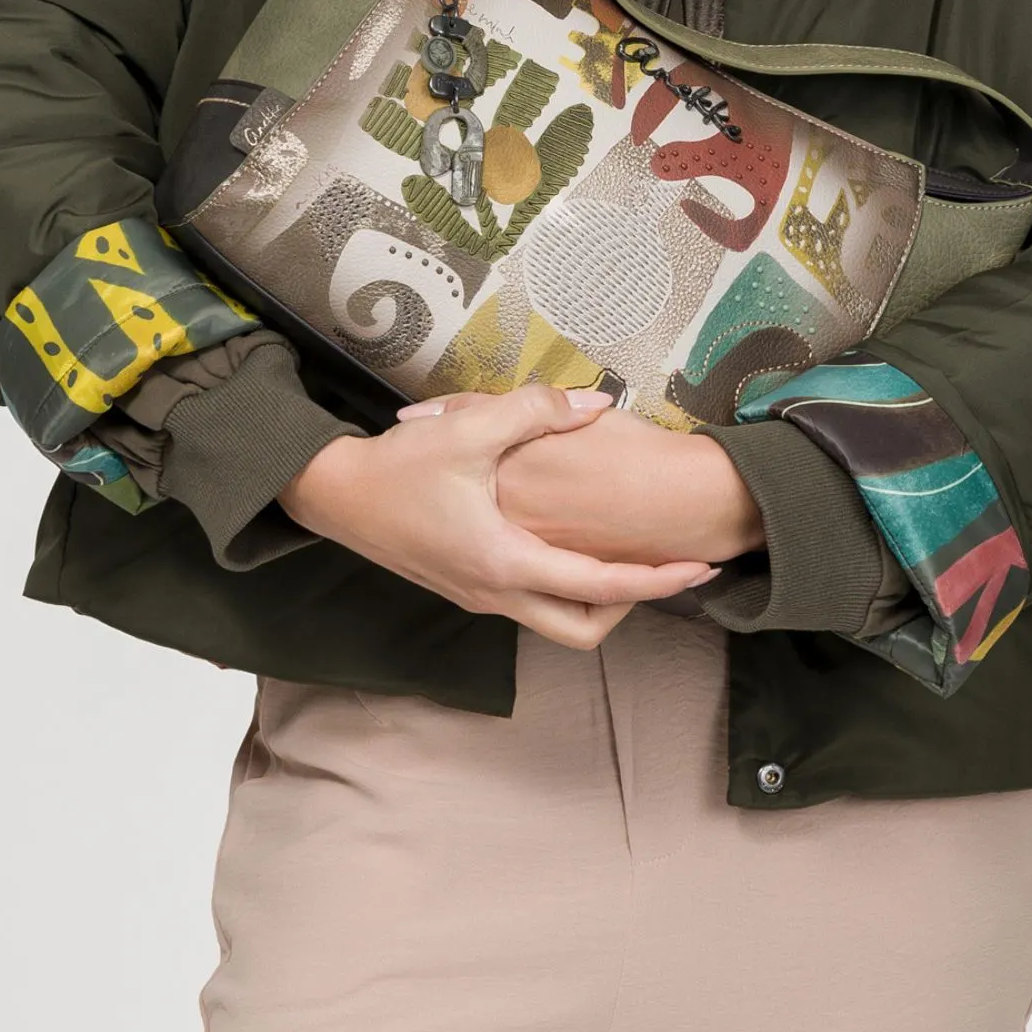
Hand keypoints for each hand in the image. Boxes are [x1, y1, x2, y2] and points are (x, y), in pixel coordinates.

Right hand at [278, 384, 723, 650]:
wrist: (332, 496)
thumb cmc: (397, 466)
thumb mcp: (469, 428)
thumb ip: (536, 411)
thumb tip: (595, 401)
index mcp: (505, 562)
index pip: (601, 587)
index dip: (658, 580)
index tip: (698, 566)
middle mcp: (496, 592)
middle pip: (584, 629)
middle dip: (633, 606)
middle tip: (665, 569)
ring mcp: (478, 595)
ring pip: (555, 620)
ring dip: (597, 598)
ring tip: (628, 557)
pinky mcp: (466, 585)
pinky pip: (530, 601)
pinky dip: (564, 586)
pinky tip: (573, 545)